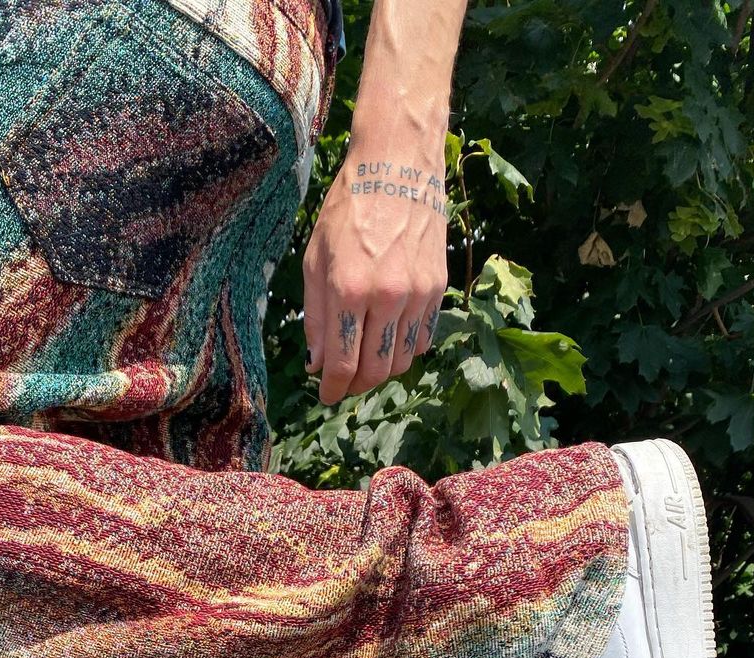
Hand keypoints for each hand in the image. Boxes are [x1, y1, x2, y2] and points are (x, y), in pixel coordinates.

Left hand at [302, 148, 448, 404]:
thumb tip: (318, 365)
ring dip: (382, 371)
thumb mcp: (315, 260)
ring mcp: (418, 295)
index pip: (343, 364)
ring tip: (365, 361)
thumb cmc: (348, 209)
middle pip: (376, 371)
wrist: (398, 165)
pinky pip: (423, 339)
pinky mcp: (438, 289)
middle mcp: (387, 297)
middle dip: (356, 386)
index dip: (332, 389)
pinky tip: (388, 339)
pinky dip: (404, 349)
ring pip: (403, 361)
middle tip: (344, 384)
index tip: (326, 396)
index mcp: (349, 290)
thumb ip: (316, 317)